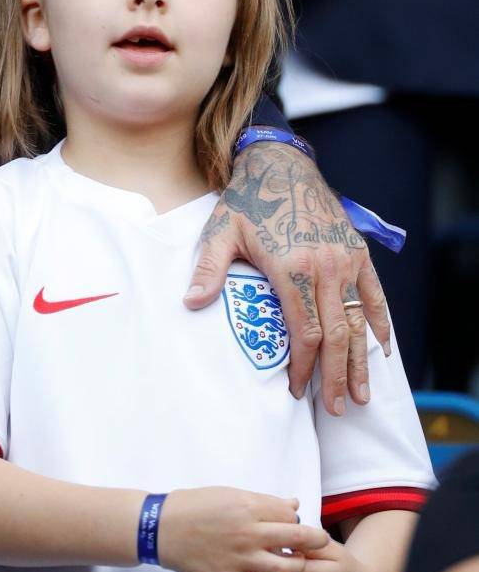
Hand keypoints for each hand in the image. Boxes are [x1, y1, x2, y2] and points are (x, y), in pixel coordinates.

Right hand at [157, 487, 328, 571]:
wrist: (161, 527)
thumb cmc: (194, 505)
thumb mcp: (229, 494)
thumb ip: (262, 501)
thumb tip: (293, 505)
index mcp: (248, 506)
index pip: (290, 515)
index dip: (298, 521)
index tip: (297, 526)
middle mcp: (249, 532)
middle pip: (299, 539)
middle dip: (315, 541)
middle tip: (319, 544)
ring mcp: (241, 558)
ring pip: (289, 569)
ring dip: (297, 568)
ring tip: (292, 565)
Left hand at [185, 141, 391, 412]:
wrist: (280, 163)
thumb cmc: (246, 200)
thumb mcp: (220, 231)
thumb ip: (209, 269)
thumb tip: (190, 303)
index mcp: (291, 267)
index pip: (305, 332)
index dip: (303, 366)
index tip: (296, 390)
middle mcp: (325, 266)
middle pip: (337, 334)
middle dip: (337, 376)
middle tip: (338, 408)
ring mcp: (345, 259)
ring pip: (359, 320)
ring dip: (361, 359)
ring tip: (362, 393)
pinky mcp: (357, 251)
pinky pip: (374, 294)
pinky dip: (380, 324)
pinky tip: (381, 349)